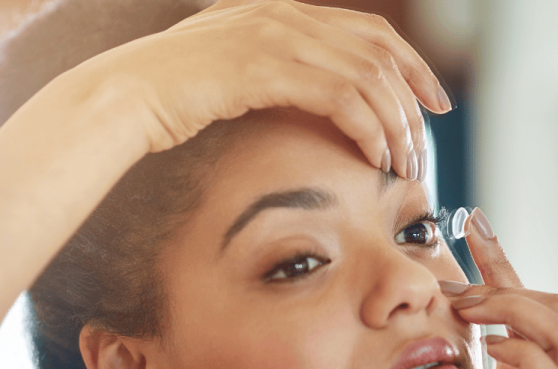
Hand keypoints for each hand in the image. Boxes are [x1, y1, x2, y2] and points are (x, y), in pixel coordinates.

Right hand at [66, 0, 450, 179]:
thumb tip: (308, 96)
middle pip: (380, 50)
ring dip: (395, 125)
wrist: (124, 94)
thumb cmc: (171, 95)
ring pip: (368, 77)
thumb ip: (272, 70)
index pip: (369, 30)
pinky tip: (374, 160)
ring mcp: (276, 37)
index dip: (411, 63)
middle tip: (428, 138)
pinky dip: (368, 131)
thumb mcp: (231, 72)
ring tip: (404, 164)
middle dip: (415, 97)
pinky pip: (343, 99)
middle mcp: (286, 15)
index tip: (433, 99)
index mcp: (283, 12)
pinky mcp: (266, 68)